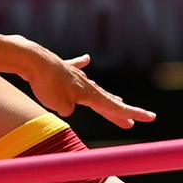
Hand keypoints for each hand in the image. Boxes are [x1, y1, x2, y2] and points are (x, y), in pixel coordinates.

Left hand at [23, 53, 155, 129]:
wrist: (32, 60)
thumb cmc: (47, 85)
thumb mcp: (60, 105)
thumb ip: (68, 109)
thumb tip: (68, 105)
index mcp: (89, 94)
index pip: (114, 107)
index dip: (132, 113)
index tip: (150, 117)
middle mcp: (85, 83)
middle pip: (106, 100)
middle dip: (118, 113)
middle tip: (131, 123)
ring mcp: (74, 75)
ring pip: (93, 88)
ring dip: (104, 96)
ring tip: (117, 100)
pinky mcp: (61, 68)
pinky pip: (74, 68)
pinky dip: (80, 65)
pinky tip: (87, 59)